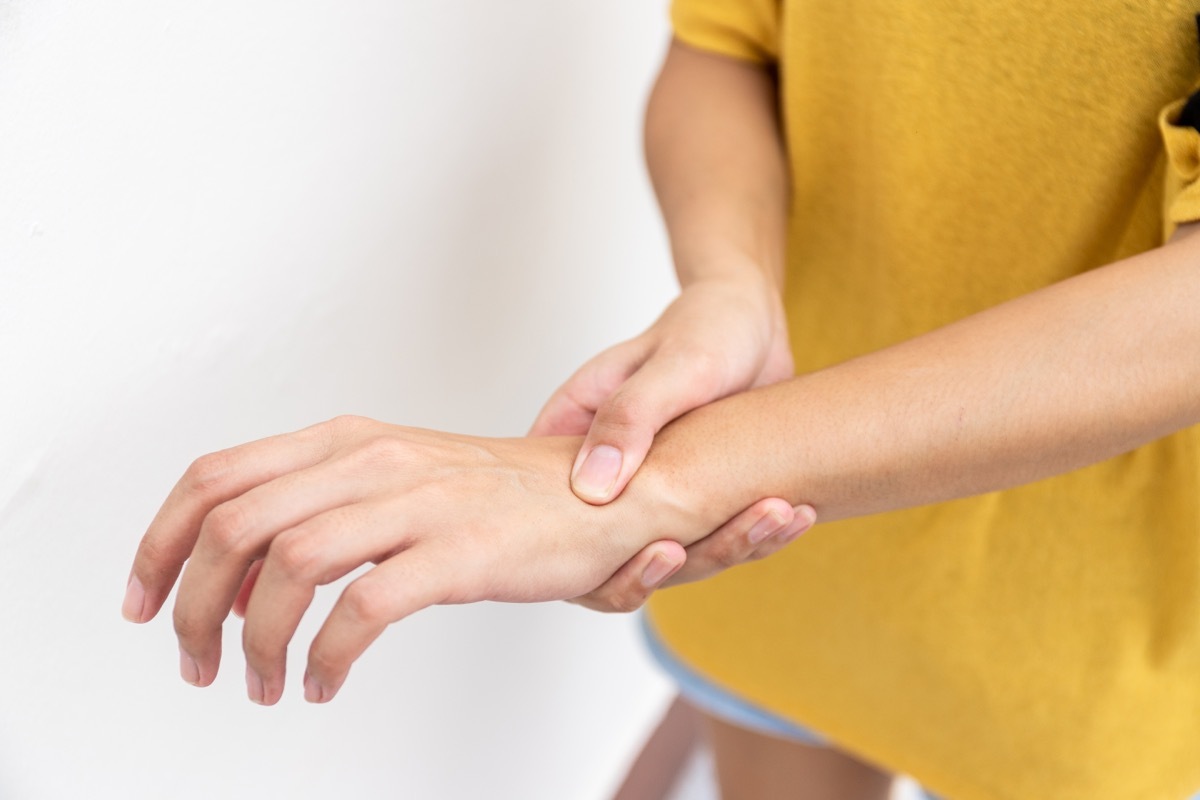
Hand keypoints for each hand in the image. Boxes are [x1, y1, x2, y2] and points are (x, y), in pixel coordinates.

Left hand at [121, 415, 696, 704]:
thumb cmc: (494, 498)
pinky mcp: (461, 551)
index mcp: (344, 440)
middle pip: (234, 524)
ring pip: (288, 564)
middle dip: (191, 607)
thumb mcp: (392, 479)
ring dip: (254, 640)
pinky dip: (325, 657)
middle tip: (196, 662)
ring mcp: (418, 501)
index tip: (142, 602)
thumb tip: (239, 564)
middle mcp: (371, 458)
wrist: (604, 491)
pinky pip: (363, 611)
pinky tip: (322, 683)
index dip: (159, 542)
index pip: (215, 477)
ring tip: (260, 684)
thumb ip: (317, 504)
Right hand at [530, 276, 814, 609]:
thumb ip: (628, 420)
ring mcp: (650, 490)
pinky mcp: (694, 501)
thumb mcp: (670, 368)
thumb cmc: (708, 327)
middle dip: (645, 563)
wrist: (756, 323)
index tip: (598, 560)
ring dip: (717, 547)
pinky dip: (753, 534)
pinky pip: (713, 537)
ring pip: (663, 551)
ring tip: (772, 515)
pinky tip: (795, 514)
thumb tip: (590, 489)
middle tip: (684, 547)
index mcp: (575, 428)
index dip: (559, 545)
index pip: (542, 505)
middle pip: (601, 546)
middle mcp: (606, 468)